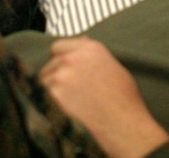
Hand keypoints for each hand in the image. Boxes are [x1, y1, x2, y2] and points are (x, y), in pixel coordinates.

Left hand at [39, 37, 168, 157]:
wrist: (123, 124)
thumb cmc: (124, 100)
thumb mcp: (114, 67)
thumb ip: (93, 55)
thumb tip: (82, 44)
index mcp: (90, 48)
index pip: (59, 46)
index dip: (61, 58)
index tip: (62, 67)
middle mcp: (73, 58)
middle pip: (51, 62)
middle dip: (57, 73)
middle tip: (67, 89)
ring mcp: (62, 75)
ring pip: (45, 78)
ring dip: (51, 88)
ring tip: (68, 101)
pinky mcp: (55, 94)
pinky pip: (43, 94)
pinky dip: (50, 101)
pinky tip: (64, 108)